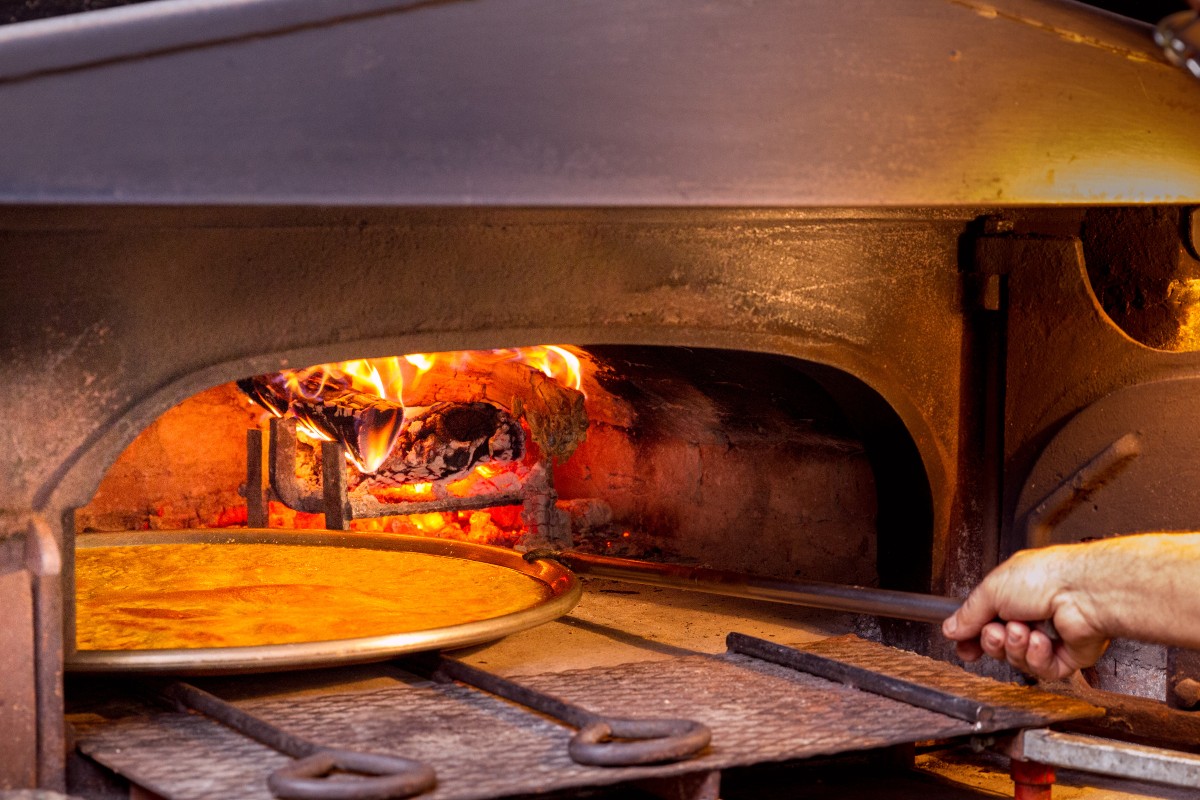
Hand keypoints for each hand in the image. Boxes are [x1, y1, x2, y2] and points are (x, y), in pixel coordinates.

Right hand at [942, 546, 1109, 680]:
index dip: (973, 638)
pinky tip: (1041, 641)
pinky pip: (1042, 669)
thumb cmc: (1046, 577)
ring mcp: (1051, 637)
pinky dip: (1037, 656)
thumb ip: (969, 613)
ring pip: (1018, 659)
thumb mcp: (992, 590)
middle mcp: (1032, 615)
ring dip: (1016, 647)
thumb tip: (951, 628)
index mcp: (1014, 594)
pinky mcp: (1068, 656)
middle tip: (996, 632)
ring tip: (1022, 630)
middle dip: (993, 641)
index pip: (985, 622)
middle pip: (999, 645)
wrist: (1083, 592)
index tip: (964, 646)